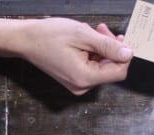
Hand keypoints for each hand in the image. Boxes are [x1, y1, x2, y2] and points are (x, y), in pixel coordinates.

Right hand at [18, 18, 132, 94]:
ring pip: (102, 67)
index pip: (119, 72)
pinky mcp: (73, 80)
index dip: (124, 55)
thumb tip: (128, 53)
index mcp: (85, 77)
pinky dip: (93, 53)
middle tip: (102, 29)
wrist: (25, 40)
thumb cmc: (49, 36)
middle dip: (111, 49)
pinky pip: (92, 68)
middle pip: (110, 70)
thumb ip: (108, 46)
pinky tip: (86, 41)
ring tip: (92, 32)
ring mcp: (77, 84)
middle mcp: (82, 86)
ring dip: (102, 48)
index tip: (120, 37)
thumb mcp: (82, 35)